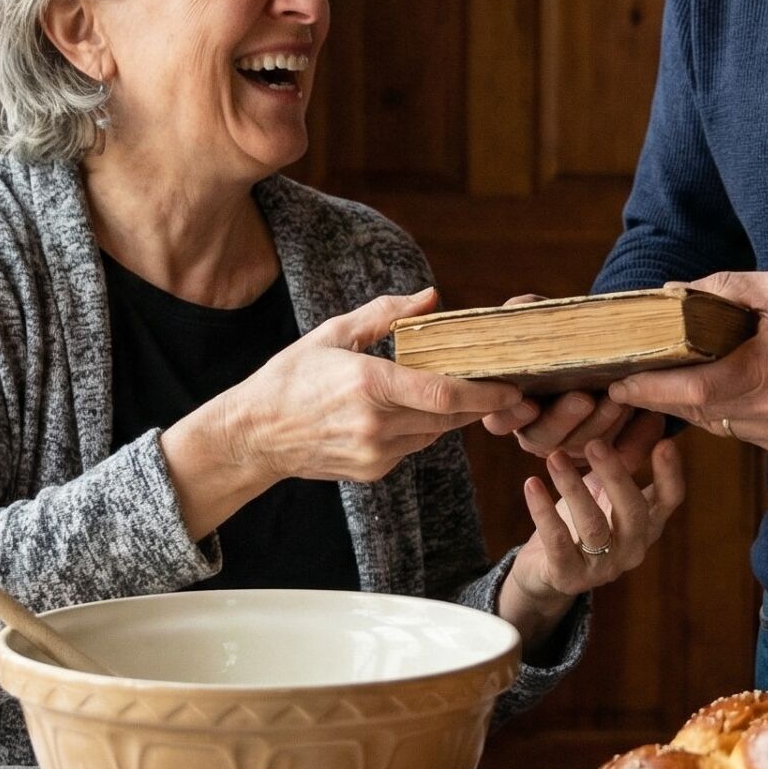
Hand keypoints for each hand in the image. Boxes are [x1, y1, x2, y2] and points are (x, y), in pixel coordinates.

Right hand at [177, 288, 519, 495]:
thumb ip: (385, 314)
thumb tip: (432, 297)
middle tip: (506, 385)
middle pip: (449, 416)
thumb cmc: (291, 377)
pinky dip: (422, 428)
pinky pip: (414, 446)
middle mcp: (375, 424)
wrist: (254, 435)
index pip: (443, 393)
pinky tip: (411, 410)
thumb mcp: (333, 333)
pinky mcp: (373, 471)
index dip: (486, 393)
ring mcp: (375, 453)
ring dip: (451, 414)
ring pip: (435, 433)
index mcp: (368, 384)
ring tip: (462, 390)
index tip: (513, 387)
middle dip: (480, 402)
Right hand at [479, 294, 646, 458]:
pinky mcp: (608, 454)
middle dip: (564, 418)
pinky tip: (652, 417)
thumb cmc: (565, 335)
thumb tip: (517, 310)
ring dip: (603, 425)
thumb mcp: (542, 320)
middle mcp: (539, 431)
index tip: (528, 402)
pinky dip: (639, 439)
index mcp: (514, 405)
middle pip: (543, 439)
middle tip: (584, 397)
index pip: (499, 419)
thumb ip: (525, 316)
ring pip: (583, 448)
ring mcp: (573, 446)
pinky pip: (623, 456)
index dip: (510, 416)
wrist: (609, 350)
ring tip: (620, 399)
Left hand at [498, 423, 685, 648]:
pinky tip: (531, 483)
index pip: (669, 499)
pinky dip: (543, 511)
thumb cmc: (584, 517)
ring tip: (555, 457)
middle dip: (615, 475)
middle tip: (594, 443)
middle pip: (633, 511)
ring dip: (573, 487)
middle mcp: (632, 548)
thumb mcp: (607, 486)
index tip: (665, 442)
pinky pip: (557, 542)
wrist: (546, 570)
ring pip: (593, 526)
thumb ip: (629, 456)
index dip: (670, 473)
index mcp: (647, 523)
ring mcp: (602, 566)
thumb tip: (652, 413)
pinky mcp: (568, 576)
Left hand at [607, 270, 767, 457]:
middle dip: (660, 396)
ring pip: (715, 423)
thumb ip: (723, 289)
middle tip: (625, 381)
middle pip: (697, 410)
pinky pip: (739, 431)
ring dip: (689, 404)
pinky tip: (715, 389)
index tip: (617, 384)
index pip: (693, 388)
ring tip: (663, 381)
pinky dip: (721, 411)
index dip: (650, 389)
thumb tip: (670, 294)